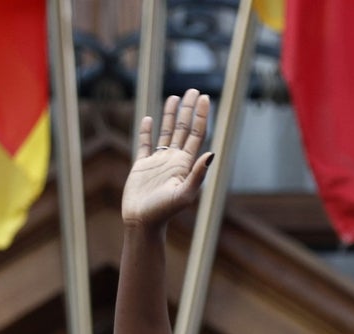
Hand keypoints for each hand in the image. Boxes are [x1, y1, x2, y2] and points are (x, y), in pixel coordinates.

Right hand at [122, 88, 214, 228]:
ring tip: (175, 97)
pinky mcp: (142, 165)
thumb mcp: (184, 194)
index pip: (196, 134)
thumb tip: (211, 154)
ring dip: (172, 115)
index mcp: (186, 164)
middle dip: (190, 110)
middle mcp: (174, 160)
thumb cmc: (164, 212)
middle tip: (194, 90)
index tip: (205, 98)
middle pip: (184, 129)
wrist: (143, 222)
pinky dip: (146, 131)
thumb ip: (197, 174)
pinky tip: (148, 119)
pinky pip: (145, 144)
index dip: (201, 116)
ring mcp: (159, 162)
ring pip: (167, 132)